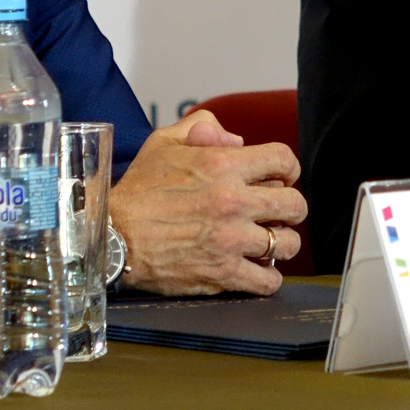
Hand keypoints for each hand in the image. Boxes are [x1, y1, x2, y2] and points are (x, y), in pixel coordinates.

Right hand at [108, 110, 307, 295]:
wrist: (114, 236)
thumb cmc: (138, 190)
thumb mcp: (164, 143)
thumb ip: (202, 128)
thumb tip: (236, 139)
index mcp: (222, 165)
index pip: (282, 159)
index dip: (288, 168)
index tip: (283, 178)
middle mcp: (233, 201)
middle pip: (294, 204)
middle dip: (291, 207)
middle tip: (278, 213)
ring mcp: (231, 239)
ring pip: (288, 244)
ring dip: (283, 243)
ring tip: (269, 242)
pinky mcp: (223, 273)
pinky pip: (268, 281)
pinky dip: (268, 278)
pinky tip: (257, 269)